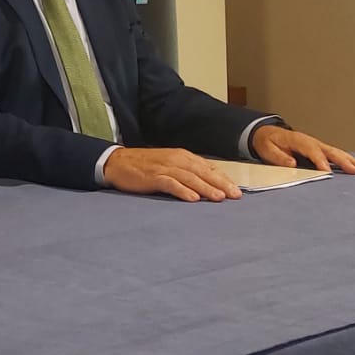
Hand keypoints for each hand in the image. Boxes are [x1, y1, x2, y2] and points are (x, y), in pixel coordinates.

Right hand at [102, 147, 241, 200]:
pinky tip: (193, 199)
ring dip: (206, 188)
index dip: (223, 178)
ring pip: (190, 178)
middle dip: (221, 184)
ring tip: (219, 198)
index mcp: (182, 156)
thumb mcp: (169, 164)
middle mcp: (176, 160)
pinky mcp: (153, 177)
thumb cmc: (145, 165)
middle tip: (236, 195)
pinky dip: (183, 191)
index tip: (236, 189)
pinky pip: (171, 184)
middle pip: (203, 172)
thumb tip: (206, 184)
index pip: (207, 167)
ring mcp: (164, 168)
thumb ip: (186, 172)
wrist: (118, 162)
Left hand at [251, 125, 354, 174]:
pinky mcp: (318, 149)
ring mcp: (316, 145)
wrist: (267, 133)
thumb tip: (292, 163)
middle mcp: (310, 142)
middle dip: (343, 161)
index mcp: (298, 141)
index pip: (312, 151)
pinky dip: (346, 159)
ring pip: (335, 152)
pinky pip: (334, 154)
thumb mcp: (267, 149)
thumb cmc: (267, 142)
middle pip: (329, 151)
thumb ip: (278, 157)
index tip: (327, 171)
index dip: (320, 161)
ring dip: (350, 160)